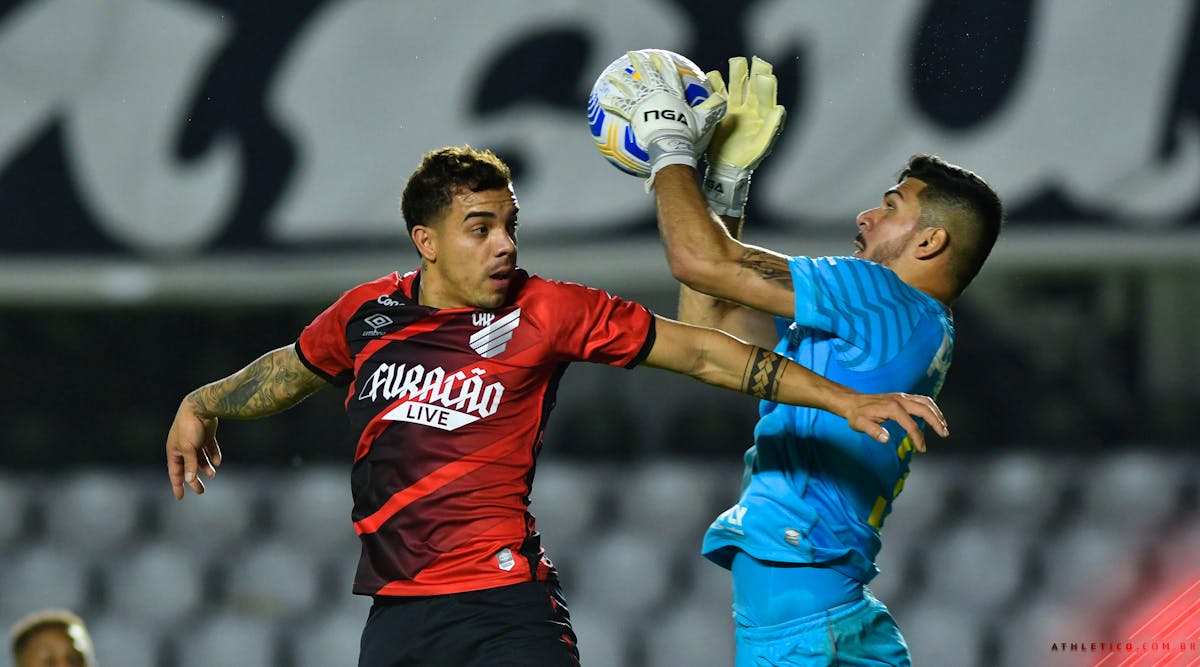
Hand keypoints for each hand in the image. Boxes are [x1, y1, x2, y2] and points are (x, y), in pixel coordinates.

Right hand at [165, 399, 221, 498]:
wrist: (201, 407)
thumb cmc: (190, 427)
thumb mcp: (189, 448)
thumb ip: (190, 464)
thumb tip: (190, 480)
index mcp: (174, 450)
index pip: (175, 471)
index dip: (177, 484)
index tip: (180, 497)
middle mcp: (183, 446)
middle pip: (188, 467)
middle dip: (194, 480)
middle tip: (201, 492)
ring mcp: (195, 440)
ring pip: (200, 458)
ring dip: (205, 467)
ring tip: (212, 474)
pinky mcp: (206, 435)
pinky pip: (209, 448)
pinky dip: (213, 455)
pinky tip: (217, 462)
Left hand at [600, 49, 726, 178]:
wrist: (671, 141)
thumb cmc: (688, 133)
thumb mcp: (703, 121)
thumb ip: (712, 109)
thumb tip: (724, 101)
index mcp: (673, 94)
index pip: (668, 74)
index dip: (663, 63)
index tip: (657, 55)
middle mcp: (657, 94)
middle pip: (647, 74)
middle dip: (640, 63)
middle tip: (633, 55)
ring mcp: (644, 102)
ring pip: (630, 87)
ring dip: (620, 80)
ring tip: (611, 74)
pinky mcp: (634, 113)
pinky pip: (619, 106)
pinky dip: (611, 102)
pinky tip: (601, 99)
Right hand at [703, 56, 786, 215]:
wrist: (725, 167)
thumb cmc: (747, 158)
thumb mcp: (761, 146)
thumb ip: (771, 128)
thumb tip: (780, 109)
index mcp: (763, 115)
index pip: (766, 96)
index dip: (765, 86)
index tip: (763, 75)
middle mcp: (750, 108)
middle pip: (751, 86)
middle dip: (751, 73)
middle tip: (753, 59)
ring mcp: (734, 108)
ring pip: (735, 86)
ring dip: (735, 74)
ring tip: (735, 62)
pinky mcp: (719, 111)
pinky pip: (718, 93)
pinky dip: (715, 84)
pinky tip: (713, 75)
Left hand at [841, 392, 948, 451]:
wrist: (853, 402)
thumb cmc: (857, 415)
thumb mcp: (860, 424)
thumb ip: (873, 431)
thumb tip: (887, 438)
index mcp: (892, 407)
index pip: (911, 424)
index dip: (918, 438)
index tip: (922, 449)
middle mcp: (900, 399)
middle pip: (924, 409)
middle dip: (936, 421)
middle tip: (944, 434)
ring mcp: (902, 397)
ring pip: (925, 402)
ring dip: (937, 413)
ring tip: (944, 426)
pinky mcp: (902, 397)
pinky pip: (921, 400)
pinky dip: (931, 407)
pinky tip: (934, 416)